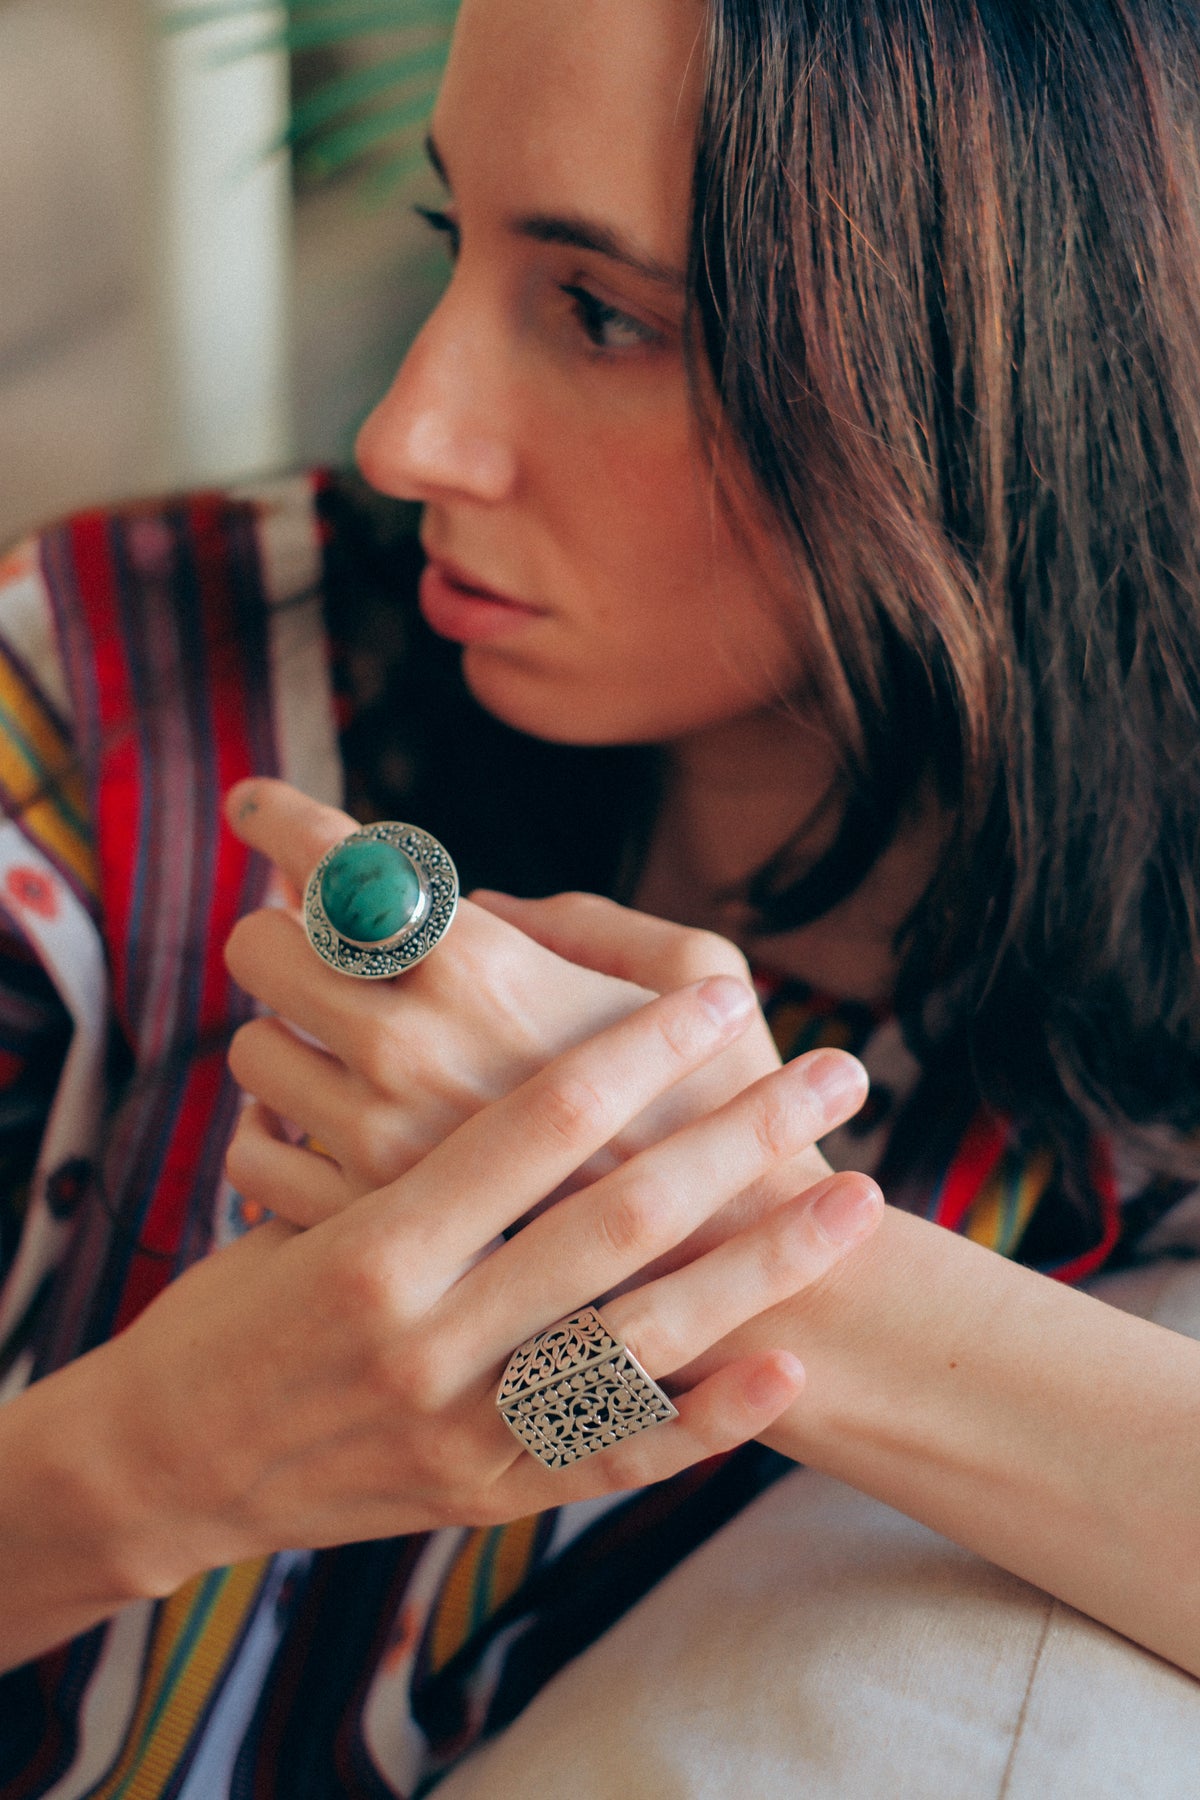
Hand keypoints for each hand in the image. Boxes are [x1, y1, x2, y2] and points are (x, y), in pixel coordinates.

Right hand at [103, 977, 880, 1589]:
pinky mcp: (488, 1497)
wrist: (171, 1463)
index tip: (723, 997)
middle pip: (619, 1219)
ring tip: (857, 1198)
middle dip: (739, 1136)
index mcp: (377, 1240)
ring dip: (763, 1266)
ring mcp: (464, 1430)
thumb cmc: (240, 1299)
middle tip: (835, 1071)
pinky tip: (787, 1367)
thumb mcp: (290, 1193)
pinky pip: (615, 1459)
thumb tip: (482, 994)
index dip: (641, 1049)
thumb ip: (395, 1115)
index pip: (537, 1121)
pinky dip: (705, 1421)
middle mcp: (427, 1338)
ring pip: (646, 1342)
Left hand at [223, 782, 861, 1269]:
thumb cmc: (727, 1102)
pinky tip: (325, 1127)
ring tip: (340, 1050)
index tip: (258, 806)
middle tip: (319, 945)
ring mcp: (374, 1144)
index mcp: (484, 967)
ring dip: (286, 1036)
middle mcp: (408, 1046)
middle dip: (284, 931)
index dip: (280, 815)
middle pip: (263, 947)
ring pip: (250, 1052)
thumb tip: (474, 904)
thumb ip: (574, 918)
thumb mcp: (694, 967)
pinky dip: (278, 1131)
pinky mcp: (359, 1227)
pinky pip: (254, 1153)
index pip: (336, 859)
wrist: (736, 1274)